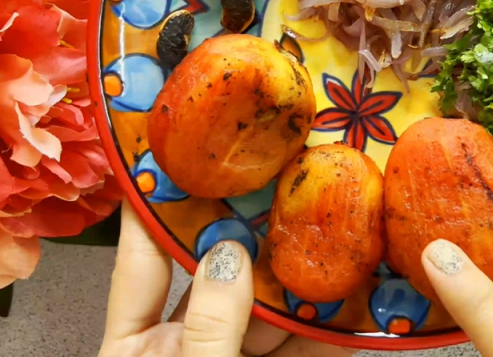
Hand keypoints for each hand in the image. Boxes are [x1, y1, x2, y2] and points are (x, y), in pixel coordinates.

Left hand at [99, 200, 353, 356]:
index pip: (141, 261)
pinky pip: (300, 350)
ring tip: (332, 236)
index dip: (152, 208)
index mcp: (136, 346)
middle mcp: (182, 346)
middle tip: (278, 183)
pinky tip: (356, 305)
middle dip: (250, 236)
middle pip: (216, 278)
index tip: (171, 154)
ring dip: (301, 283)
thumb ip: (210, 325)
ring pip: (266, 313)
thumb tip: (231, 254)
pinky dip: (328, 331)